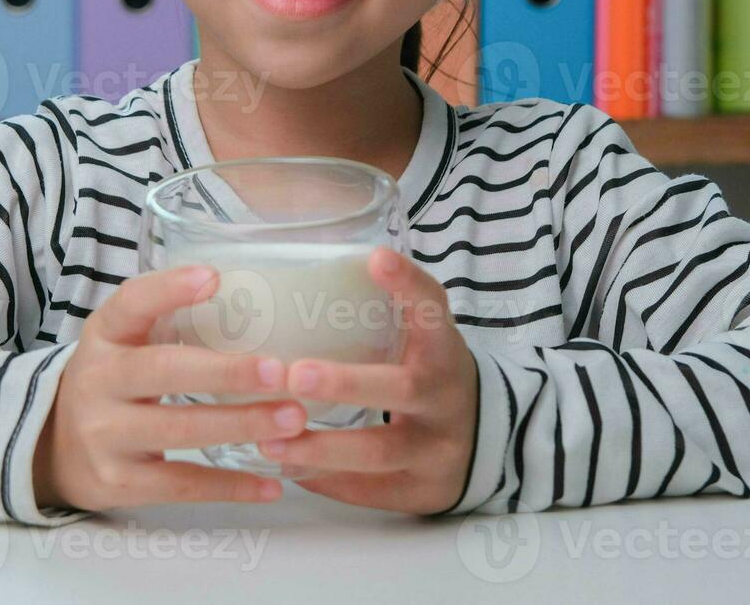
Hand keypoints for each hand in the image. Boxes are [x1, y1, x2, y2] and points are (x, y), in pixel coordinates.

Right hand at [33, 264, 309, 511]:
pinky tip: (272, 484)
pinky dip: (229, 485)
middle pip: (163, 371)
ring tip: (293, 418)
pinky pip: (181, 484)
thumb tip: (249, 290)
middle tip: (281, 371)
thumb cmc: (114, 381)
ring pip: (178, 430)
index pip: (130, 304)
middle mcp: (98, 381)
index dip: (169, 289)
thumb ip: (168, 318)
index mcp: (104, 336)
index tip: (214, 278)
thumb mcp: (124, 341)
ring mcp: (104, 436)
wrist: (54, 448)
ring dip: (241, 424)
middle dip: (226, 371)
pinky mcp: (119, 483)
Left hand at [256, 246, 478, 514]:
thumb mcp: (421, 341)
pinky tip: (287, 469)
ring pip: (379, 451)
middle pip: (400, 388)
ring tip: (267, 442)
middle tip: (296, 374)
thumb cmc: (427, 374)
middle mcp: (446, 395)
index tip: (375, 259)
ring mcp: (439, 448)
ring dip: (321, 447)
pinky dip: (326, 480)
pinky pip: (370, 490)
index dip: (407, 285)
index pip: (433, 309)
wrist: (482, 438)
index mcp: (443, 348)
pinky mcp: (423, 490)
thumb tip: (293, 278)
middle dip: (346, 383)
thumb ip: (381, 313)